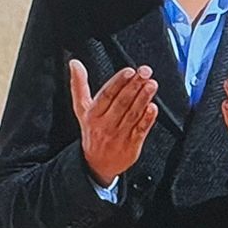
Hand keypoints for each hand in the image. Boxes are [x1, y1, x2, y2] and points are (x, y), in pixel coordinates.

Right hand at [68, 61, 158, 187]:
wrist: (96, 164)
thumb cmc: (92, 130)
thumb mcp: (81, 109)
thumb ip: (79, 85)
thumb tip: (74, 63)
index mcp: (92, 114)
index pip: (106, 95)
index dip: (118, 82)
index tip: (129, 71)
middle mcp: (105, 124)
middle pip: (121, 103)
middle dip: (134, 86)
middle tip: (146, 72)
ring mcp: (119, 135)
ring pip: (132, 114)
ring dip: (143, 98)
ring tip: (152, 84)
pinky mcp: (131, 145)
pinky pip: (140, 131)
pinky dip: (147, 119)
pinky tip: (153, 108)